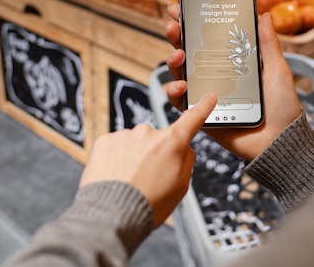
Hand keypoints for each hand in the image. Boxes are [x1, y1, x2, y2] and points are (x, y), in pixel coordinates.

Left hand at [79, 92, 216, 227]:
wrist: (111, 215)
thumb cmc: (147, 205)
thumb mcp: (180, 187)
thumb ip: (186, 161)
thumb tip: (184, 149)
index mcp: (171, 143)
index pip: (192, 119)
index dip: (203, 107)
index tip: (209, 97)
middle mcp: (148, 133)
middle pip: (157, 139)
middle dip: (155, 153)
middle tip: (148, 177)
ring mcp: (125, 135)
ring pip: (134, 143)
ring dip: (133, 157)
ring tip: (129, 181)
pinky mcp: (105, 141)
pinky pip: (115, 146)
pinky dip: (115, 158)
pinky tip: (115, 176)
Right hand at [165, 3, 301, 160]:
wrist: (280, 142)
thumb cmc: (282, 107)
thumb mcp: (277, 69)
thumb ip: (268, 44)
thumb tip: (264, 14)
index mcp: (233, 62)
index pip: (209, 37)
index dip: (194, 22)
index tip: (183, 5)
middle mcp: (216, 75)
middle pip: (189, 50)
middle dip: (177, 35)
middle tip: (174, 24)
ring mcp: (206, 94)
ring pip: (180, 73)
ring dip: (173, 60)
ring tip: (178, 53)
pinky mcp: (201, 113)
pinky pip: (180, 101)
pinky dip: (175, 91)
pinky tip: (182, 84)